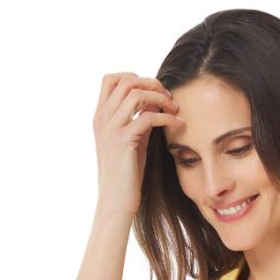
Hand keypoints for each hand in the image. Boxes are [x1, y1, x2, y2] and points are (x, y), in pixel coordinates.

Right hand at [92, 71, 182, 216]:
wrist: (117, 202)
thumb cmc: (127, 175)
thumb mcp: (133, 141)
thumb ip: (140, 119)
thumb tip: (156, 101)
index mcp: (101, 117)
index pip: (111, 79)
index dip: (135, 78)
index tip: (155, 91)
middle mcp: (102, 119)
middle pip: (126, 81)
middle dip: (152, 84)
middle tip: (170, 97)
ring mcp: (110, 129)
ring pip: (135, 93)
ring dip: (160, 97)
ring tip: (175, 108)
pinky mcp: (123, 141)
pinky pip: (147, 117)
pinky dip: (166, 117)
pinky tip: (178, 123)